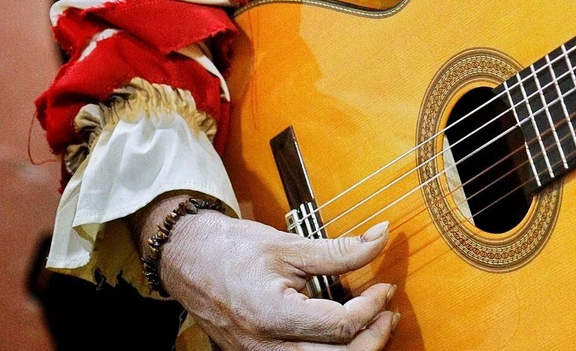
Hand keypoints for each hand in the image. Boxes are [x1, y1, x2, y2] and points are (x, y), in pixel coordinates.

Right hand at [140, 195, 396, 349]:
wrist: (188, 259)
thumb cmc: (234, 248)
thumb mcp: (289, 244)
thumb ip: (339, 250)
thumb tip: (382, 236)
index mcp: (271, 314)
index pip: (339, 324)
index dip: (371, 306)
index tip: (384, 286)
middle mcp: (264, 346)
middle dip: (372, 338)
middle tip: (387, 313)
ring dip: (355, 349)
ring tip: (374, 325)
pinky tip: (343, 334)